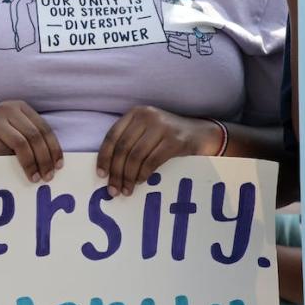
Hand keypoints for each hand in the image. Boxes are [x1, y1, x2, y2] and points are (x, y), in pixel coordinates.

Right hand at [0, 100, 62, 182]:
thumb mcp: (13, 132)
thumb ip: (30, 139)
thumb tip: (54, 161)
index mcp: (19, 107)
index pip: (44, 128)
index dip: (54, 149)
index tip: (58, 166)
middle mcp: (7, 110)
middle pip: (35, 136)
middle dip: (45, 158)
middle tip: (48, 176)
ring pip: (23, 143)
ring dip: (32, 164)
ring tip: (35, 178)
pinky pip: (4, 152)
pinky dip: (15, 165)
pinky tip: (19, 174)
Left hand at [96, 106, 220, 196]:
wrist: (203, 134)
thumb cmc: (168, 136)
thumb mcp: (147, 132)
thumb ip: (129, 142)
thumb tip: (109, 169)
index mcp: (135, 114)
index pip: (112, 136)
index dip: (104, 157)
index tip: (101, 175)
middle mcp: (146, 117)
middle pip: (122, 148)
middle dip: (116, 172)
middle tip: (112, 190)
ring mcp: (162, 127)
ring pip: (136, 156)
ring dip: (128, 176)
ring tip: (126, 190)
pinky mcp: (175, 140)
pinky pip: (152, 161)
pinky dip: (143, 174)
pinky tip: (140, 182)